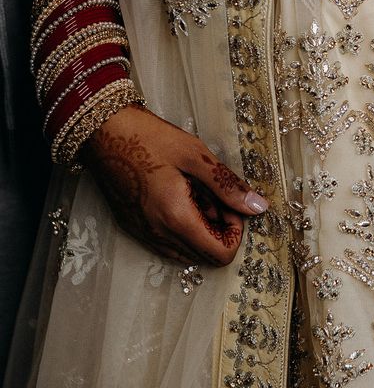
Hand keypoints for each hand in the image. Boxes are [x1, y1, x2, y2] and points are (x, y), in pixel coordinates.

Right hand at [82, 104, 267, 265]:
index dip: (235, 231)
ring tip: (195, 193)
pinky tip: (178, 196)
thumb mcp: (196, 156)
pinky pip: (167, 244)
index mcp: (176, 217)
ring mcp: (143, 234)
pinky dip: (182, 227)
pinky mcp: (133, 228)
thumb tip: (258, 207)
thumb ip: (228, 186)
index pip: (220, 254)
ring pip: (187, 252)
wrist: (102, 131)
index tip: (230, 204)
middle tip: (214, 195)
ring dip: (201, 229)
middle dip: (219, 230)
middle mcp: (158, 234)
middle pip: (205, 256)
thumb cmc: (149, 138)